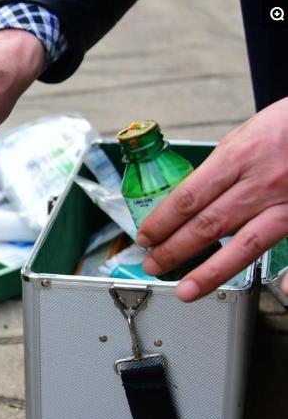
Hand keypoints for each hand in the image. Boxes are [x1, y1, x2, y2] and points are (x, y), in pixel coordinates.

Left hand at [138, 98, 287, 300]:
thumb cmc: (283, 126)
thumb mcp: (242, 137)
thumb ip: (218, 171)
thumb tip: (187, 202)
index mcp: (239, 157)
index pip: (188, 198)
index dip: (162, 222)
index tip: (145, 238)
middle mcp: (262, 183)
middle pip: (208, 225)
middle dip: (174, 250)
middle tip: (152, 265)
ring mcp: (286, 202)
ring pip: (244, 245)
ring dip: (210, 272)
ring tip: (185, 290)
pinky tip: (283, 292)